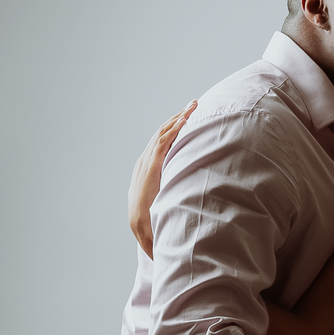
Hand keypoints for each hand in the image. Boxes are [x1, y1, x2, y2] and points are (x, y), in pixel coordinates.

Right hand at [128, 101, 196, 255]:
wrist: (141, 229)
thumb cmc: (153, 220)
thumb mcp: (163, 200)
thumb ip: (170, 191)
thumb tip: (183, 191)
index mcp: (147, 168)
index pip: (161, 143)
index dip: (174, 129)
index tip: (187, 119)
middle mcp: (145, 162)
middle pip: (162, 133)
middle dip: (178, 118)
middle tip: (192, 105)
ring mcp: (146, 163)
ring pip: (163, 133)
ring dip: (178, 119)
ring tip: (191, 107)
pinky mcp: (150, 167)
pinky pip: (163, 143)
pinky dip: (174, 130)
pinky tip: (185, 120)